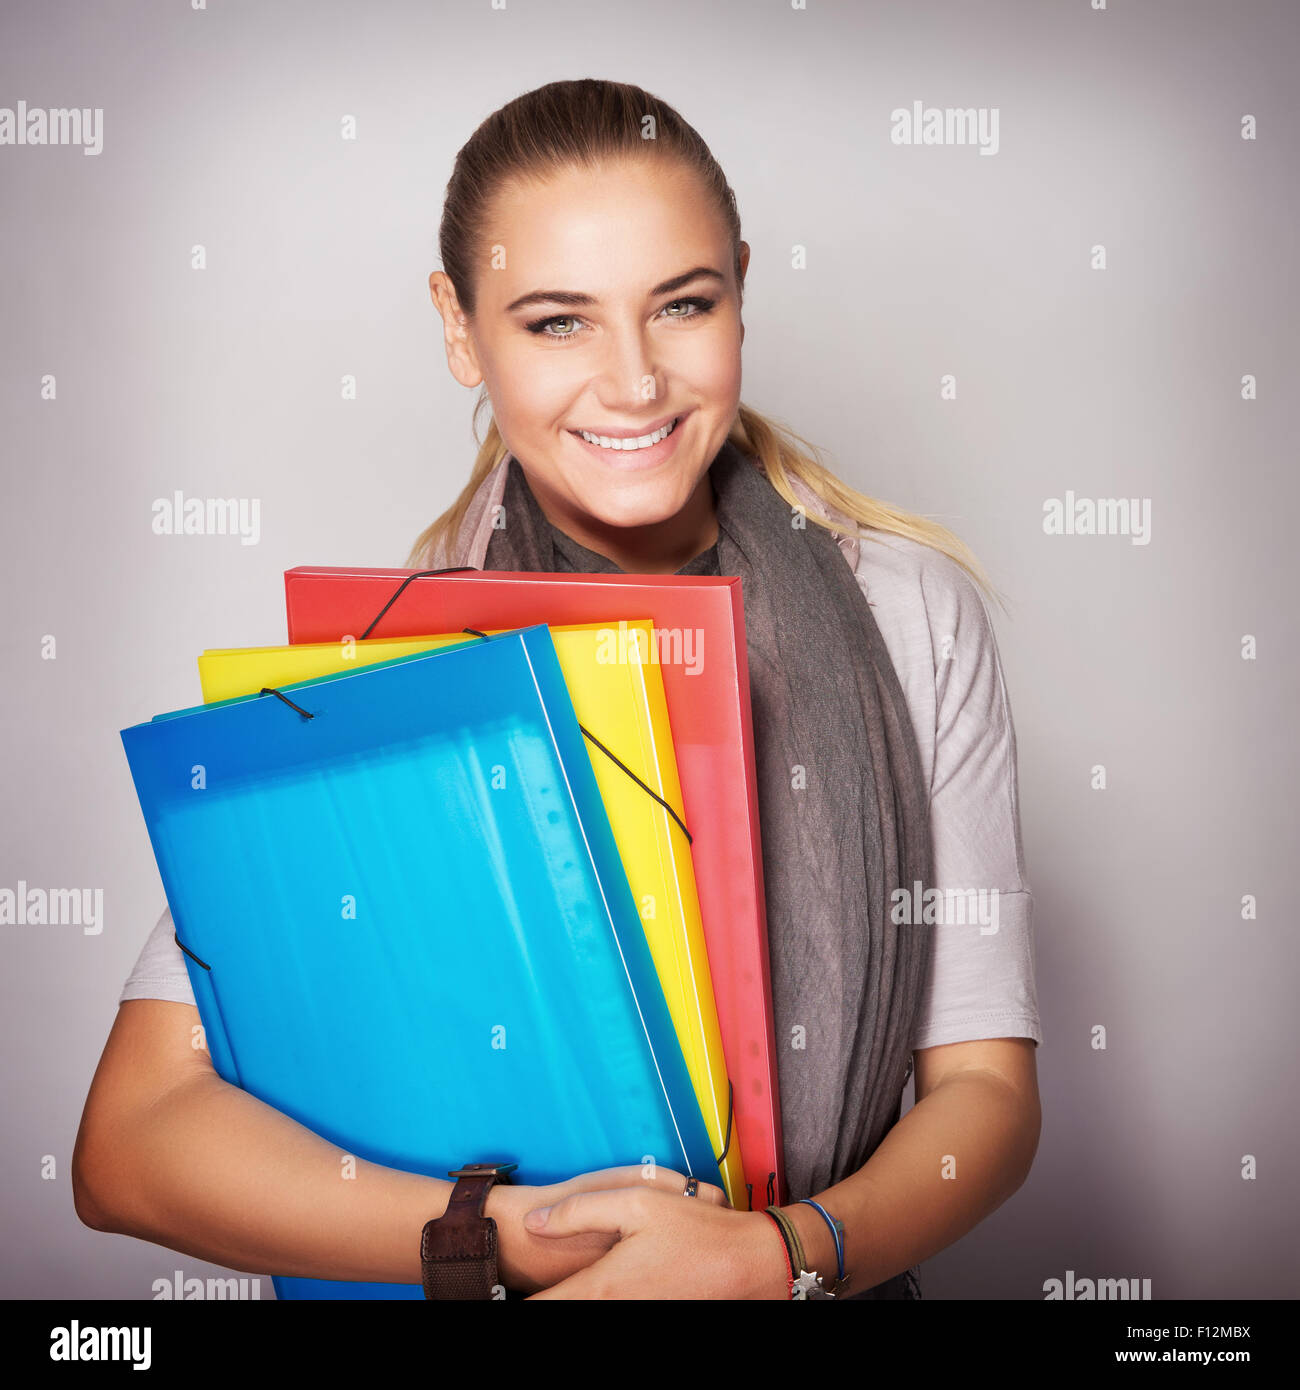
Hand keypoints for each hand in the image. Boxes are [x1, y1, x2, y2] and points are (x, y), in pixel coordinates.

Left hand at [520, 1187, 791, 1298]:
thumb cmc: (697, 1230)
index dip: (515, 1303)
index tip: (495, 1295)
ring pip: (587, 1314)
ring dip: (571, 1298)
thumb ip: (579, 1210)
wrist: (751, 1265)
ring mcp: (635, 1319)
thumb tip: (534, 1222)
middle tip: (511, 1290)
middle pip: (560, 1314)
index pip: (541, 1309)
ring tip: (550, 1286)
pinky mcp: (651, 1318)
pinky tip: (598, 1285)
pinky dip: (597, 1300)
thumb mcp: (637, 1200)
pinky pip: (612, 1314)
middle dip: (540, 1300)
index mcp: (601, 1288)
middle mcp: (614, 1312)